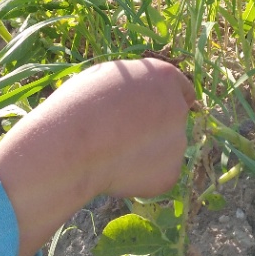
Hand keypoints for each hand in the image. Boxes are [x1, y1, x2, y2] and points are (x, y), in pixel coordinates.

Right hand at [0, 57, 200, 255]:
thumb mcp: (107, 79)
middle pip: (174, 121)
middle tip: (122, 138)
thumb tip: (139, 99)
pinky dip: (142, 177)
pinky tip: (117, 171)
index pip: (182, 90)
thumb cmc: (80, 106)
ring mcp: (178, 143)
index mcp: (164, 78)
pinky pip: (158, 175)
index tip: (153, 113)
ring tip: (111, 155)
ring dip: (147, 153)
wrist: (72, 146)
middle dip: (155, 129)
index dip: (165, 103)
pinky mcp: (170, 173)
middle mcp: (179, 108)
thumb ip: (134, 88)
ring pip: (165, 149)